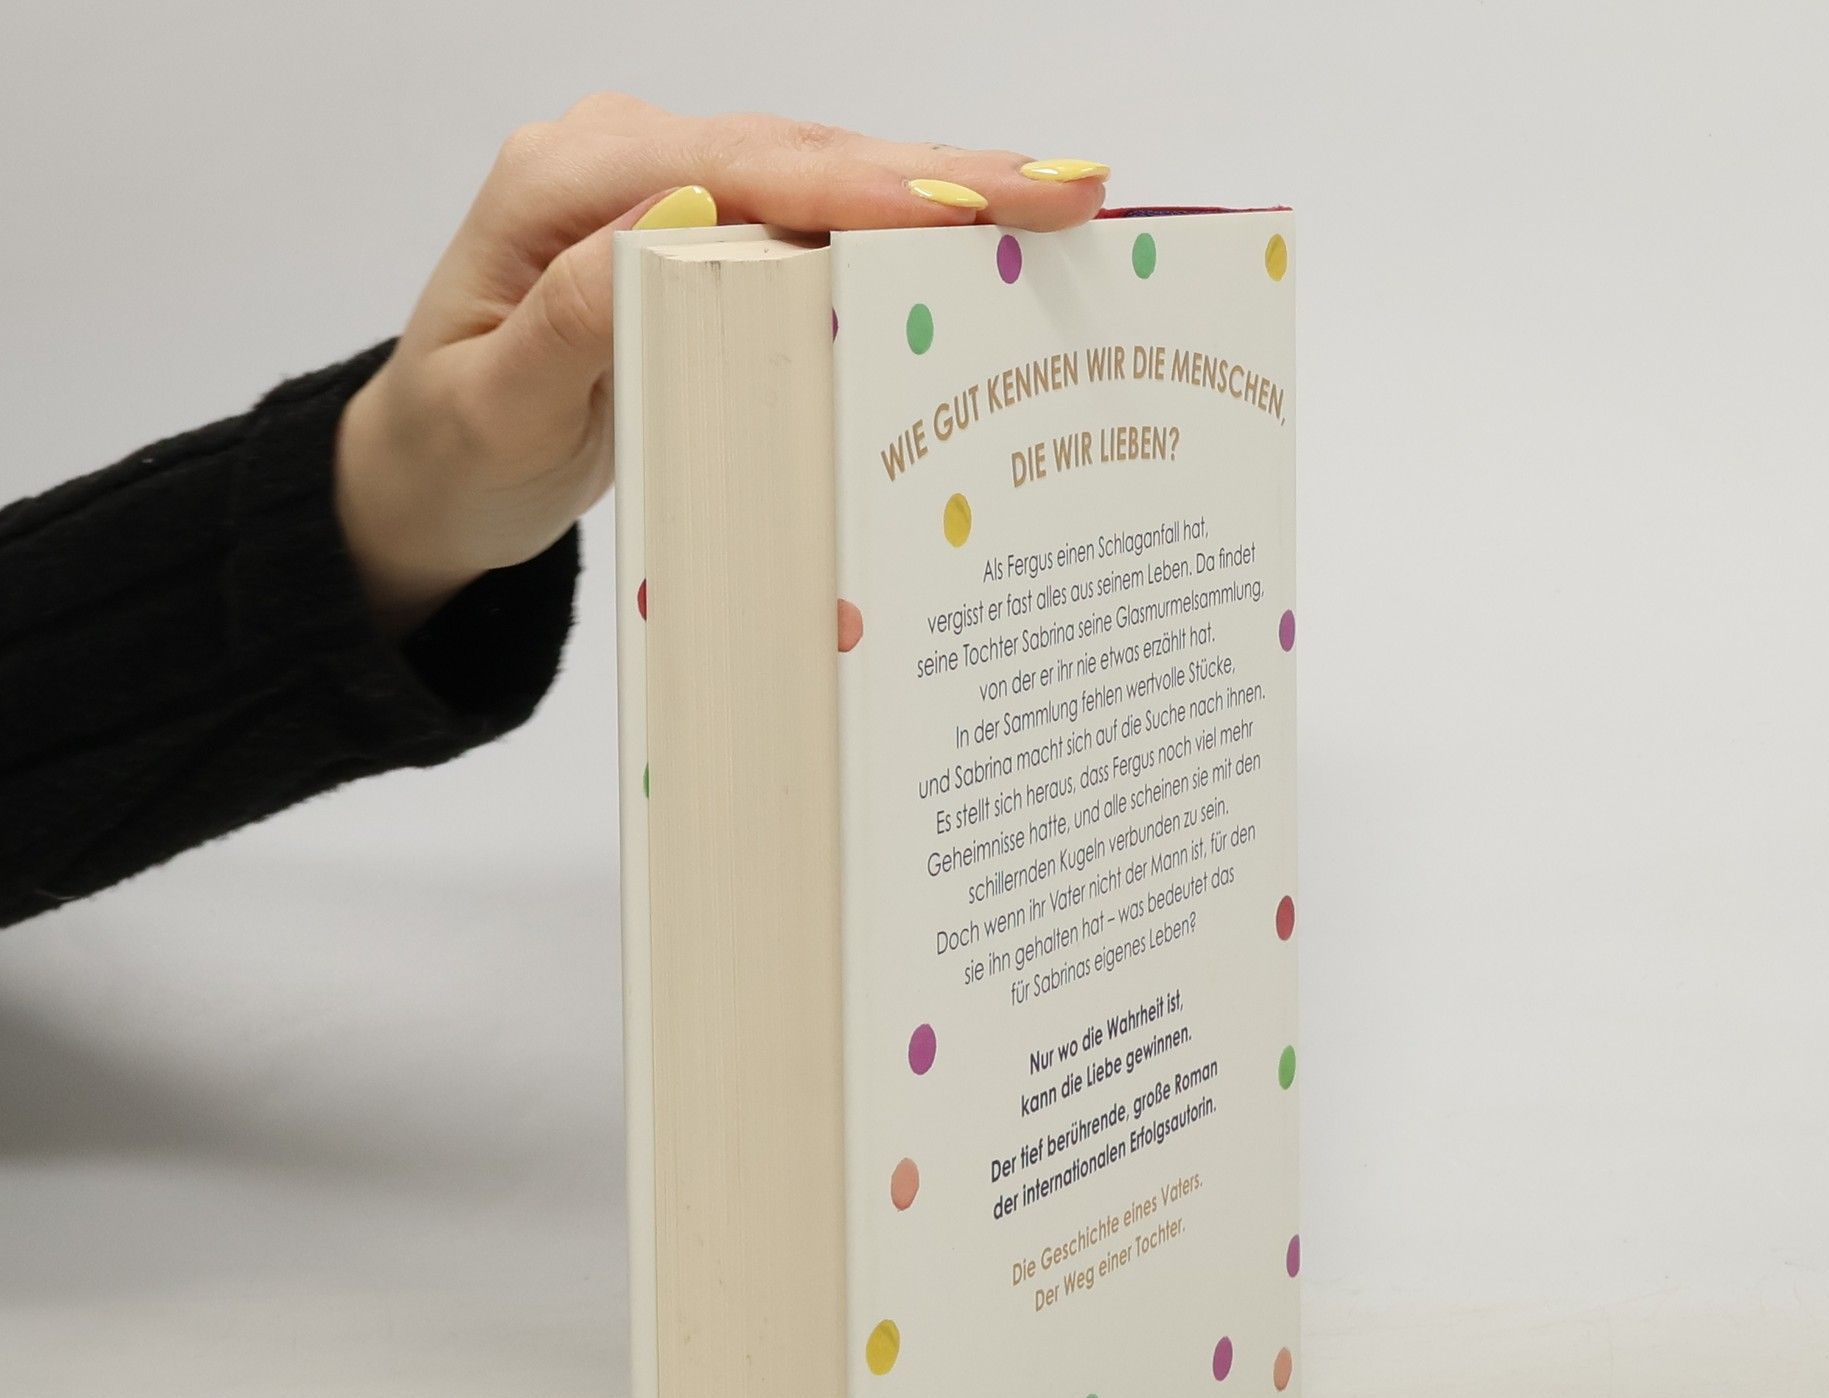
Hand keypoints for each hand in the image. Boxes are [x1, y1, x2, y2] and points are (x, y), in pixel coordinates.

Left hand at [334, 98, 1109, 633]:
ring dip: (935, 193)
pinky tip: (972, 238)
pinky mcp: (689, 233)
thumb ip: (574, 321)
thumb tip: (683, 227)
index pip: (739, 173)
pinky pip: (804, 216)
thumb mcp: (496, 411)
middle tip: (1070, 191)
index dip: (865, 187)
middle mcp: (616, 162)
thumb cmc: (452, 455)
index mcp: (562, 186)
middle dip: (940, 175)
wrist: (422, 476)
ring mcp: (657, 191)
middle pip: (799, 154)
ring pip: (816, 175)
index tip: (973, 208)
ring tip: (1054, 204)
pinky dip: (890, 227)